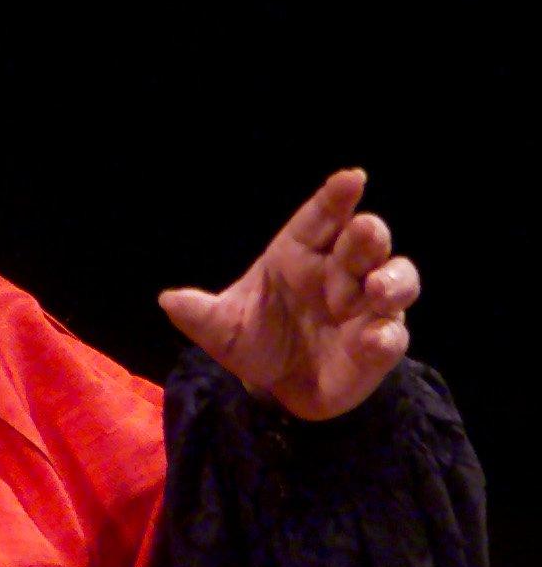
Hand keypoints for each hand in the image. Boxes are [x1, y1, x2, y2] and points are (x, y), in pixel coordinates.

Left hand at [158, 169, 418, 420]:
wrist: (277, 387)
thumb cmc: (254, 338)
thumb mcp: (222, 328)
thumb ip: (200, 314)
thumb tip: (168, 300)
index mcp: (298, 253)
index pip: (321, 217)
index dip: (336, 197)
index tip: (351, 178)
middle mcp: (338, 272)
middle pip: (364, 240)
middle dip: (368, 234)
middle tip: (365, 230)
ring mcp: (365, 306)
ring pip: (397, 279)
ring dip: (393, 280)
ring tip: (376, 289)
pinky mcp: (378, 345)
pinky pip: (391, 336)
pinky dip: (385, 337)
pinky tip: (373, 340)